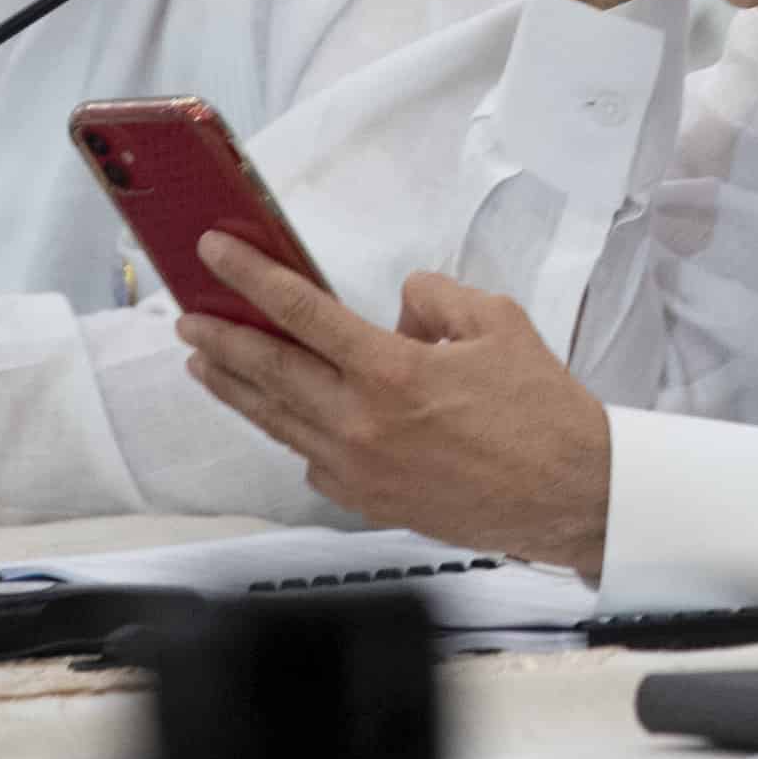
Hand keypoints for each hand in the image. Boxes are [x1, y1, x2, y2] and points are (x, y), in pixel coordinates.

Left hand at [178, 232, 613, 579]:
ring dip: (236, 388)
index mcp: (392, 373)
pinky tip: (284, 418)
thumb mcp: (495, 323)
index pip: (301, 313)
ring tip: (204, 363)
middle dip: (221, 338)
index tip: (216, 255)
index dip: (252, 278)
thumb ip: (433, 299)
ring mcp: (360, 471)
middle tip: (187, 315)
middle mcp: (363, 425)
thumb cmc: (542, 412)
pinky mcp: (370, 503)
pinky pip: (313, 460)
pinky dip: (292, 434)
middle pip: (270, 372)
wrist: (570, 495)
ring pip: (278, 421)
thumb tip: (398, 308)